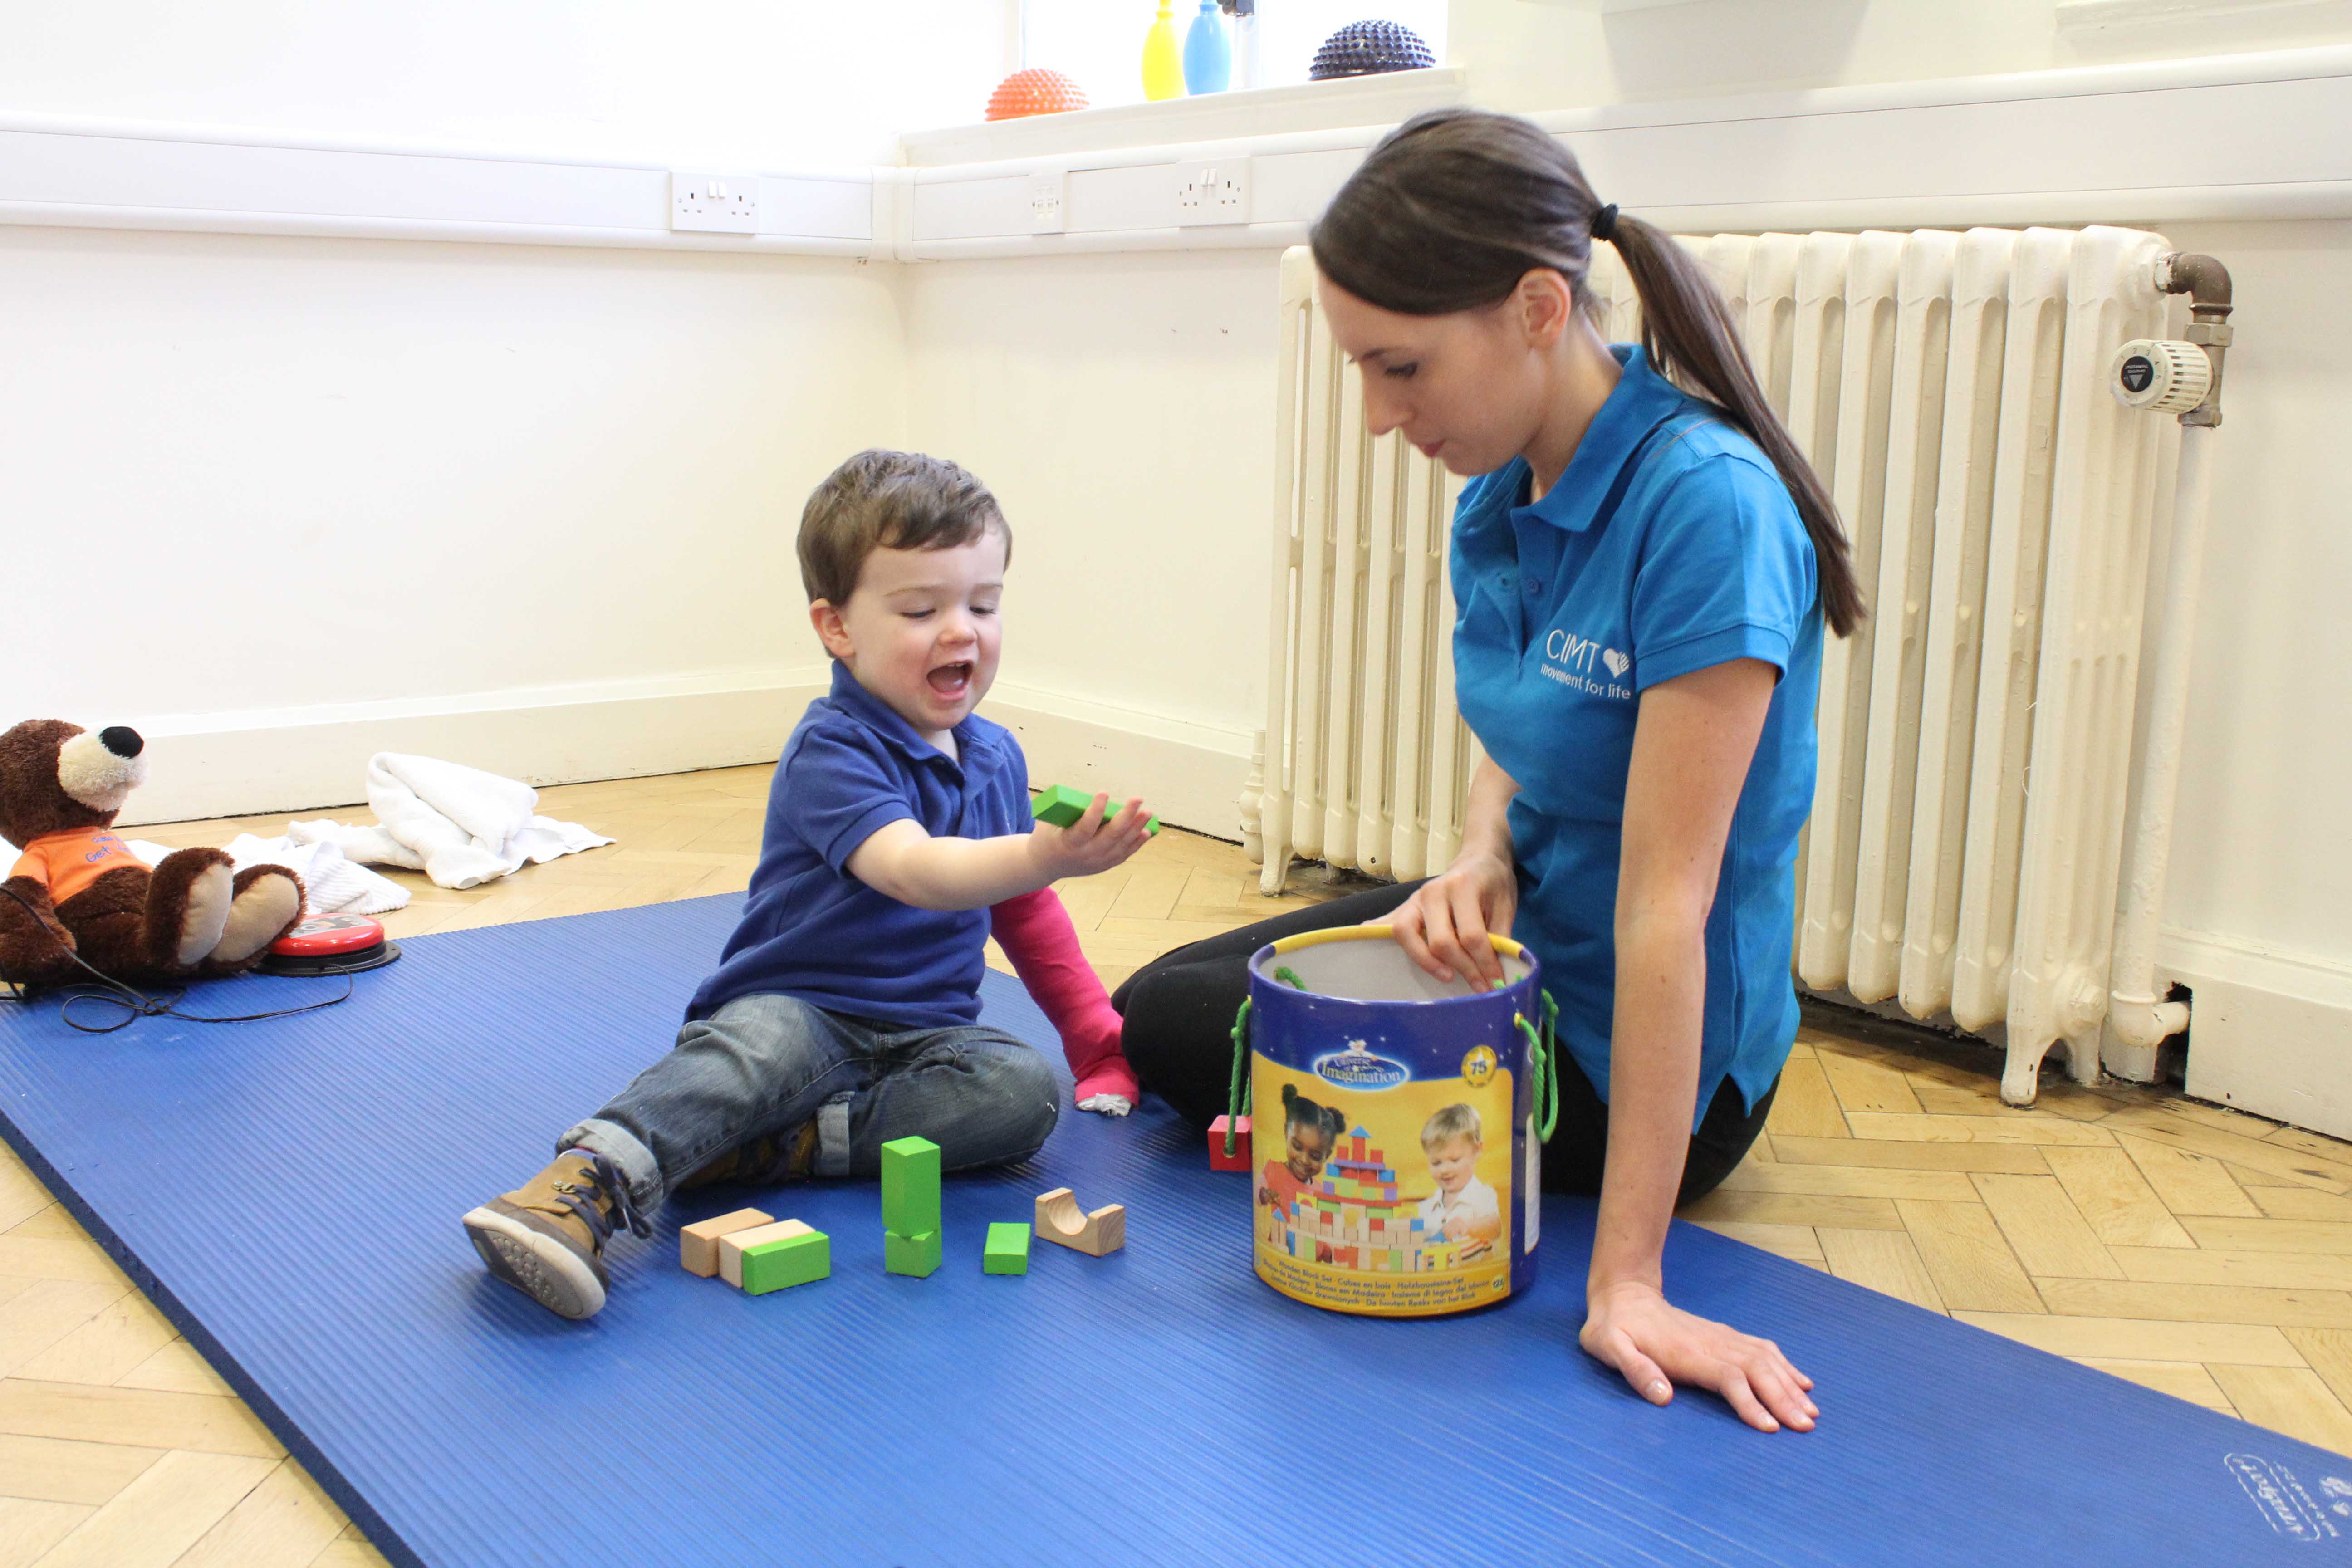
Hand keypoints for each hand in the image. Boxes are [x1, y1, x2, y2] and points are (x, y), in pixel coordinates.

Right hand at [1033, 793, 1153, 880]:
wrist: (1045, 865)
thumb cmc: (1048, 836)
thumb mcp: (1051, 823)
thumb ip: (1070, 811)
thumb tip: (1092, 794)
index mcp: (1068, 843)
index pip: (1085, 827)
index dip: (1095, 811)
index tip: (1104, 792)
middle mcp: (1085, 855)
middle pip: (1110, 836)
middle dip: (1126, 816)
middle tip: (1137, 799)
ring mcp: (1097, 862)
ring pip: (1121, 845)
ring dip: (1136, 828)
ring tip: (1147, 813)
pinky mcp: (1105, 865)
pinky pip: (1124, 854)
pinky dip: (1136, 843)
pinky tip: (1147, 831)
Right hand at [1383, 851, 1516, 986]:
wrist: (1478, 859)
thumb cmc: (1493, 884)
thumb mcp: (1506, 907)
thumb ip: (1500, 939)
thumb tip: (1496, 977)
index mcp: (1463, 887)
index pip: (1471, 935)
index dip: (1484, 963)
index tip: (1496, 982)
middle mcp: (1433, 891)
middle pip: (1440, 941)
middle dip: (1462, 968)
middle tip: (1480, 985)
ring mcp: (1414, 899)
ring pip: (1407, 935)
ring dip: (1427, 962)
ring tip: (1448, 976)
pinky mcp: (1405, 907)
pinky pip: (1388, 926)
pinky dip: (1381, 940)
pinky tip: (1386, 957)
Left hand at [1579, 1279, 1816, 1433]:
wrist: (1623, 1296)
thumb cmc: (1614, 1329)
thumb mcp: (1610, 1347)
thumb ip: (1635, 1371)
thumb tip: (1662, 1397)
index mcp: (1688, 1353)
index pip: (1729, 1377)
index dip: (1750, 1402)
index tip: (1770, 1427)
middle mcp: (1712, 1343)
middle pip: (1757, 1369)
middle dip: (1783, 1398)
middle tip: (1806, 1427)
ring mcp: (1721, 1337)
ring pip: (1765, 1359)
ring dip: (1789, 1384)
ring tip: (1811, 1411)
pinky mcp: (1723, 1335)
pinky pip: (1762, 1348)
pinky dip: (1785, 1366)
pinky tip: (1801, 1382)